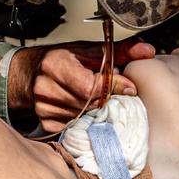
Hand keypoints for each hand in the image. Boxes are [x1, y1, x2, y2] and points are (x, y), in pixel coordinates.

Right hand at [8, 39, 154, 133]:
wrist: (31, 75)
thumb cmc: (63, 60)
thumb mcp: (90, 51)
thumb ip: (120, 50)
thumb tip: (147, 51)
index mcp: (56, 65)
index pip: (91, 86)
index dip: (113, 88)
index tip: (129, 88)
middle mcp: (46, 89)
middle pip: (91, 104)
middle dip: (107, 99)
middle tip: (111, 92)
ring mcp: (45, 109)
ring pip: (87, 117)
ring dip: (97, 110)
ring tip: (95, 99)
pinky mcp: (47, 125)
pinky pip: (77, 128)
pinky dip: (86, 120)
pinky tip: (84, 110)